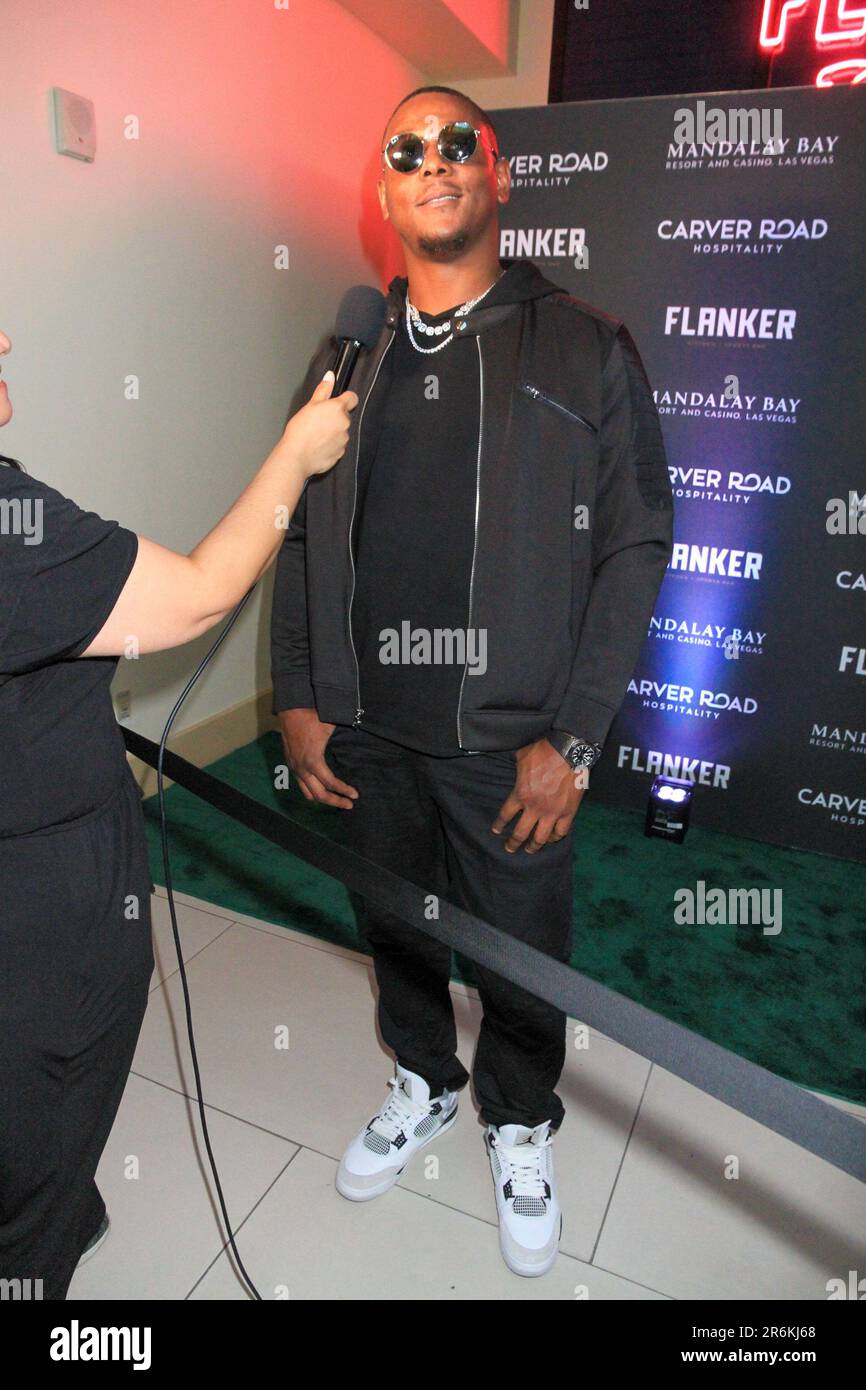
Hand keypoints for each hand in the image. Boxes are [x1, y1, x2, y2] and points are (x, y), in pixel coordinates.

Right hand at [278, 708, 358, 808]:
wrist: (291, 708)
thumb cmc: (313, 716)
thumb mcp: (332, 727)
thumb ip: (343, 739)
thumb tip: (360, 739)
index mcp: (313, 761)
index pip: (330, 784)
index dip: (344, 791)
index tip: (355, 795)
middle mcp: (301, 768)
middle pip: (318, 795)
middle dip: (335, 801)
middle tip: (349, 804)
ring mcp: (294, 767)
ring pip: (307, 793)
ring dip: (322, 799)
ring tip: (336, 800)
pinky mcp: (291, 764)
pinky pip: (301, 784)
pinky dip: (312, 790)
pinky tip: (322, 788)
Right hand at [283, 371, 357, 477]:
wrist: (297, 456)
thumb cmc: (300, 430)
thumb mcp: (310, 405)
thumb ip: (323, 390)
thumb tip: (330, 376)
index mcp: (337, 408)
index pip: (352, 398)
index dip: (345, 398)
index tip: (338, 401)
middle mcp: (345, 423)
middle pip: (344, 416)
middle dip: (335, 417)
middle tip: (318, 421)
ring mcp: (344, 439)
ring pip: (341, 431)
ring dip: (333, 431)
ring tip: (316, 435)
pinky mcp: (341, 453)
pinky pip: (338, 445)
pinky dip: (331, 445)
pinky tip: (318, 445)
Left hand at [491, 737, 585, 852]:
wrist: (568, 751)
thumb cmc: (543, 751)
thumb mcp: (521, 756)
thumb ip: (517, 767)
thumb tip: (515, 766)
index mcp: (520, 794)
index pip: (505, 815)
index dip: (499, 825)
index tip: (497, 831)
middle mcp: (534, 808)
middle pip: (520, 833)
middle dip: (513, 843)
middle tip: (510, 848)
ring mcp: (552, 812)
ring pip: (541, 838)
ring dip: (534, 846)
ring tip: (530, 850)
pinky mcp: (568, 812)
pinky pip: (561, 831)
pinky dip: (555, 837)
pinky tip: (551, 838)